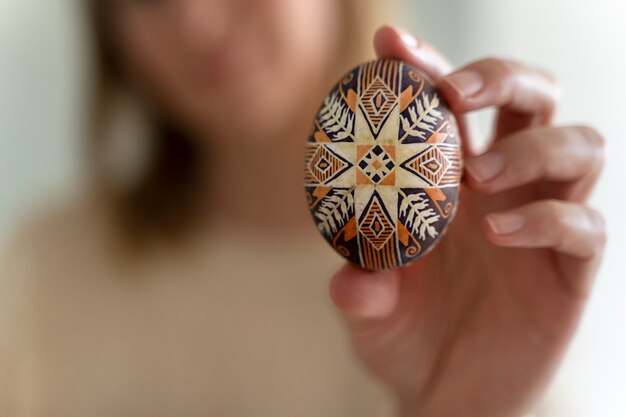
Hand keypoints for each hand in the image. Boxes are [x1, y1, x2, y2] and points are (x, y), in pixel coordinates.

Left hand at [328, 26, 605, 416]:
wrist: (447, 396)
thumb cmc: (405, 339)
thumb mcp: (368, 312)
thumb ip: (359, 288)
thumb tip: (352, 276)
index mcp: (451, 182)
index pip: (451, 105)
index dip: (426, 67)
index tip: (390, 45)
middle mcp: (504, 189)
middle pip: (533, 97)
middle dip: (499, 78)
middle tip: (454, 94)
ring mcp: (544, 224)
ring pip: (579, 146)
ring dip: (532, 146)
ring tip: (480, 174)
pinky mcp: (571, 270)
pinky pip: (584, 226)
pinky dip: (546, 219)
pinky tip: (498, 232)